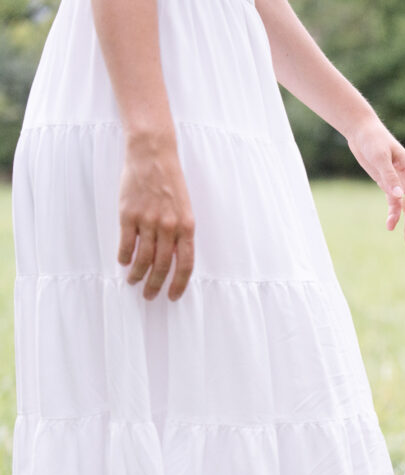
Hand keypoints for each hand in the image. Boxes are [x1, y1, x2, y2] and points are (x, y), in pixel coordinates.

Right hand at [118, 130, 195, 300]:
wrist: (153, 155)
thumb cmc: (171, 183)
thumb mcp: (185, 208)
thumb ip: (181, 233)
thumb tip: (174, 259)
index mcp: (187, 226)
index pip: (186, 264)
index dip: (179, 284)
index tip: (172, 296)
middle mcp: (169, 226)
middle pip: (163, 265)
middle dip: (156, 285)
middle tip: (149, 295)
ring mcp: (147, 220)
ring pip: (143, 258)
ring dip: (137, 274)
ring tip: (133, 282)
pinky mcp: (128, 213)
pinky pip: (126, 243)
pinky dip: (124, 256)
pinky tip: (123, 262)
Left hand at [346, 117, 404, 230]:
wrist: (361, 131)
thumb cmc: (373, 140)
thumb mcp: (380, 158)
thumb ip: (390, 177)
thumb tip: (399, 197)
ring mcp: (398, 181)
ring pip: (404, 203)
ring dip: (401, 215)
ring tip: (391, 227)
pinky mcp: (387, 183)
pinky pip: (393, 201)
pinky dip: (392, 211)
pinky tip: (389, 224)